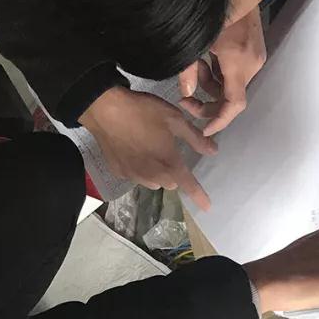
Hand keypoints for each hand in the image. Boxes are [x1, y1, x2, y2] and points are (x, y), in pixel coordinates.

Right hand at [81, 86, 213, 209]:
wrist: (105, 110)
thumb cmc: (143, 112)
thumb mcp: (175, 119)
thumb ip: (195, 138)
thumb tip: (213, 151)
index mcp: (169, 163)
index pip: (189, 186)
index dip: (200, 197)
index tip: (207, 207)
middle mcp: (153, 175)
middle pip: (170, 183)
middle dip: (173, 172)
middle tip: (167, 151)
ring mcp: (134, 176)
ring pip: (153, 181)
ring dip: (156, 172)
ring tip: (149, 150)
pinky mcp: (119, 173)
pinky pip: (136, 176)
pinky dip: (138, 168)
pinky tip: (132, 150)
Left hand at [179, 5, 266, 136]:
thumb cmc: (216, 7)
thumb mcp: (196, 41)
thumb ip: (187, 69)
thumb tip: (185, 93)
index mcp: (238, 63)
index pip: (234, 105)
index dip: (219, 121)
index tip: (205, 130)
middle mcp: (252, 63)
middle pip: (231, 97)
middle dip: (207, 101)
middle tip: (185, 99)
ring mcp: (255, 56)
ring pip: (231, 84)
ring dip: (210, 83)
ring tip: (194, 67)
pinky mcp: (254, 49)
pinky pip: (235, 71)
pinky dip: (218, 72)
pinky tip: (205, 59)